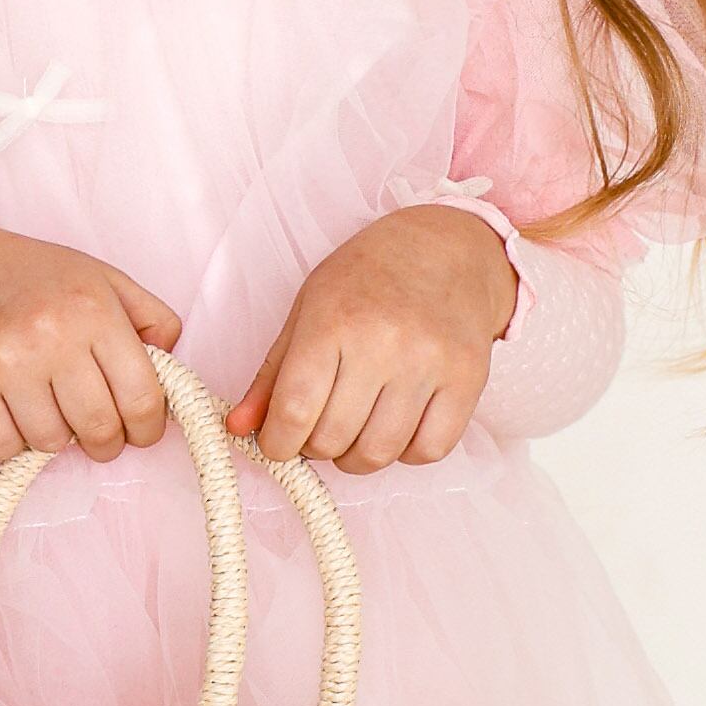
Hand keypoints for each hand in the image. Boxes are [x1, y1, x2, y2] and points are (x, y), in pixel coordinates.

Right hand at [0, 193, 183, 462]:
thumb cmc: (26, 276)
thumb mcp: (99, 276)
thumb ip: (148, 316)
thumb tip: (172, 366)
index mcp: (92, 308)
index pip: (141, 397)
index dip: (147, 428)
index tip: (139, 432)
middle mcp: (50, 334)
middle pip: (99, 429)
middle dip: (104, 443)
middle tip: (96, 435)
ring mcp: (4, 362)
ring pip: (51, 444)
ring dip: (53, 438)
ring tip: (44, 409)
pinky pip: (4, 447)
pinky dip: (11, 442)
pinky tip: (9, 413)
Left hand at [228, 206, 518, 471]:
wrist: (449, 248)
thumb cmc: (369, 278)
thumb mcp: (308, 310)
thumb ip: (272, 375)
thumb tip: (237, 430)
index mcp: (333, 321)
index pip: (293, 411)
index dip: (277, 443)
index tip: (277, 443)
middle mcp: (383, 342)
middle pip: (332, 439)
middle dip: (316, 447)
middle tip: (320, 427)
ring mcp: (430, 363)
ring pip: (379, 453)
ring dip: (358, 456)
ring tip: (356, 428)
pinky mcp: (468, 380)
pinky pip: (428, 451)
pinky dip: (405, 452)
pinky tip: (397, 424)